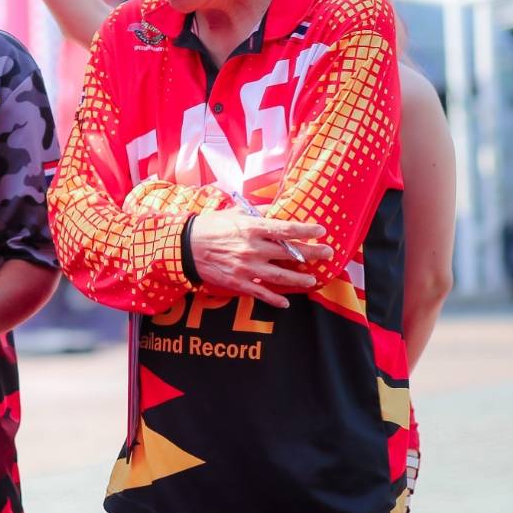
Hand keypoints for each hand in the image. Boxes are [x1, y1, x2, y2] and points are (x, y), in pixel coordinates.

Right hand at [188, 210, 334, 307]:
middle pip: (290, 252)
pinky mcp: (238, 282)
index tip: (321, 231)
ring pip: (281, 275)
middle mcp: (253, 248)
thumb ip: (255, 211)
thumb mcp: (232, 212)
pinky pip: (261, 293)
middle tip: (327, 253)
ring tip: (311, 280)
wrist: (184, 246)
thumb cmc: (209, 226)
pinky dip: (275, 300)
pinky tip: (286, 303)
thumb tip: (274, 209)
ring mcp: (247, 267)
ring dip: (299, 279)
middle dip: (312, 253)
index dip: (306, 230)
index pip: (286, 229)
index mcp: (252, 228)